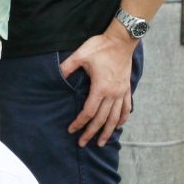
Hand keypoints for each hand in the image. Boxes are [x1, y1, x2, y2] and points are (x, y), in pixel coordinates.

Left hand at [58, 27, 137, 146]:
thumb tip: (56, 75)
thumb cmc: (100, 47)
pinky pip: (127, 107)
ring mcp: (122, 92)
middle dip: (91, 132)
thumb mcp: (80, 55)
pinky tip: (118, 125)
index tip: (71, 130)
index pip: (88, 112)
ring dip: (108, 131)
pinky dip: (123, 118)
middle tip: (82, 143)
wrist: (122, 40)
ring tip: (101, 142)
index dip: (79, 123)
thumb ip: (67, 67)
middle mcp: (113, 93)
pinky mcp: (127, 88)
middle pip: (101, 119)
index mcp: (100, 88)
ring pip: (115, 117)